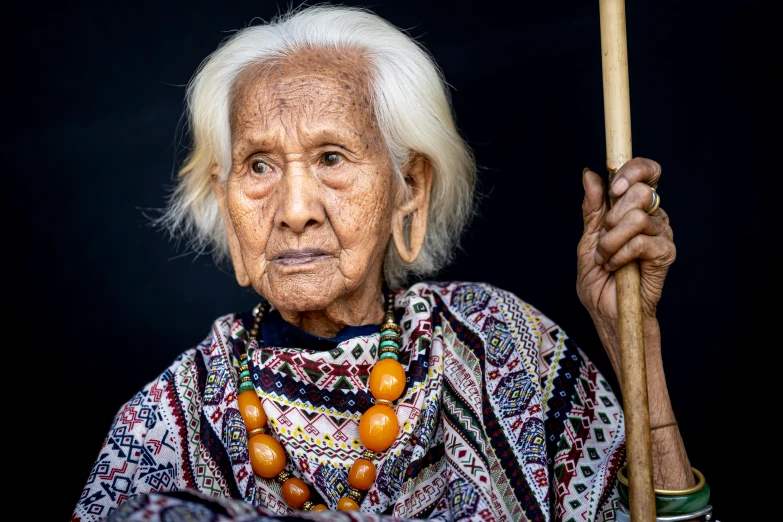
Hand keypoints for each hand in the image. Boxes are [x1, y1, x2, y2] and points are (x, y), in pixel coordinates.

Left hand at [577, 158, 675, 338]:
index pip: (647, 171)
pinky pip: (640, 242)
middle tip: (604, 238)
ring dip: (610, 242)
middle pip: (640, 191)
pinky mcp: (666, 253)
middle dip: (612, 217)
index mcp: (636, 207)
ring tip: (606, 259)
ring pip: (636, 218)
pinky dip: (619, 255)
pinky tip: (616, 267)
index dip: (632, 171)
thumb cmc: (598, 277)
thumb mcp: (588, 237)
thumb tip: (590, 174)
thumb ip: (592, 207)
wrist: (606, 311)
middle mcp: (653, 216)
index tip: (614, 188)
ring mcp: (662, 234)